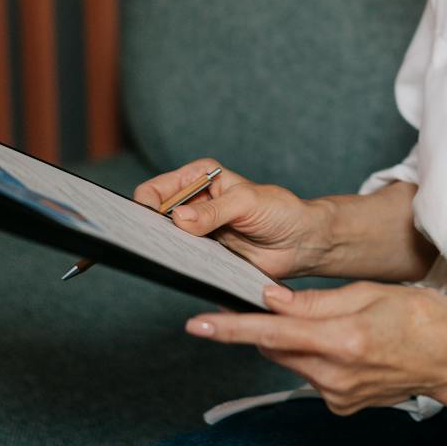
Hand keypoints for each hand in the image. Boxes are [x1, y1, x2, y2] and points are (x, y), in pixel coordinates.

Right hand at [134, 157, 330, 279]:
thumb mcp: (247, 202)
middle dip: (149, 230)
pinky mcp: (203, 254)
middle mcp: (192, 202)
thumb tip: (179, 218)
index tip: (146, 224)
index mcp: (198, 177)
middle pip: (153, 216)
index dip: (145, 206)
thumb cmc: (280, 211)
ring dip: (164, 249)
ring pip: (165, 240)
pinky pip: (182, 261)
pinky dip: (179, 265)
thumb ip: (214, 211)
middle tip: (152, 245)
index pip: (156, 189)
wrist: (300, 242)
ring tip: (169, 257)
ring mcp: (195, 230)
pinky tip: (183, 269)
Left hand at [185, 282, 446, 415]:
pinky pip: (312, 376)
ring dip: (297, 340)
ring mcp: (338, 395)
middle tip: (274, 302)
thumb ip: (318, 301)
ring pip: (293, 361)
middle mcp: (336, 374)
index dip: (232, 328)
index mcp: (344, 339)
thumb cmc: (425, 317)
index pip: (273, 333)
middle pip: (277, 347)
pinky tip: (350, 346)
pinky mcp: (342, 406)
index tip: (197, 323)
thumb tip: (272, 300)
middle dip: (268, 325)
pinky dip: (317, 357)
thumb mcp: (373, 292)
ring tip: (338, 322)